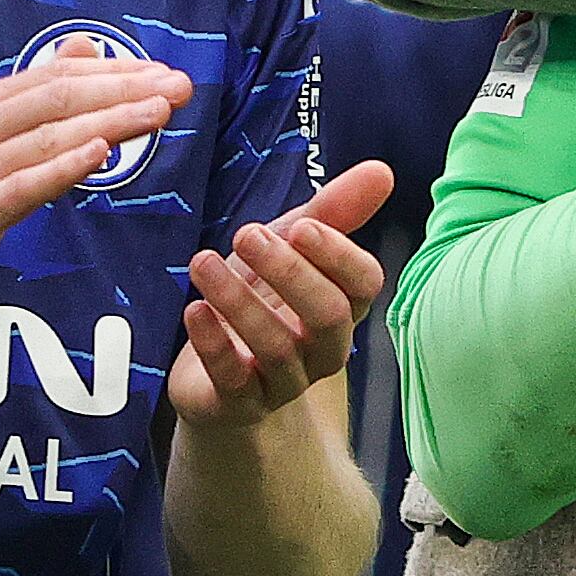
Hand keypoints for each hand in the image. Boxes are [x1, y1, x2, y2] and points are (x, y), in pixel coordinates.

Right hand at [0, 40, 191, 342]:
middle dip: (124, 89)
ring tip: (157, 113)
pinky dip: (59, 168)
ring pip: (46, 137)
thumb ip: (33, 105)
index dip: (115, 72)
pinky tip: (98, 156)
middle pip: (59, 99)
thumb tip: (84, 52)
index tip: (165, 73)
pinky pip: (18, 188)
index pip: (56, 78)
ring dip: (107, 121)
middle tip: (180, 85)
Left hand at [169, 158, 395, 427]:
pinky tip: (194, 311)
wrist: (213, 376)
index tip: (302, 227)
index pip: (364, 285)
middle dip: (290, 273)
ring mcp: (284, 381)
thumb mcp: (287, 249)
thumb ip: (332, 212)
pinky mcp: (240, 404)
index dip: (338, 257)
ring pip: (278, 348)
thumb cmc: (260, 300)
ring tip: (202, 263)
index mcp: (342, 307)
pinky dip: (214, 344)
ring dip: (240, 301)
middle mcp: (322, 349)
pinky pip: (234, 380)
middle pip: (329, 317)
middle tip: (246, 234)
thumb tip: (381, 171)